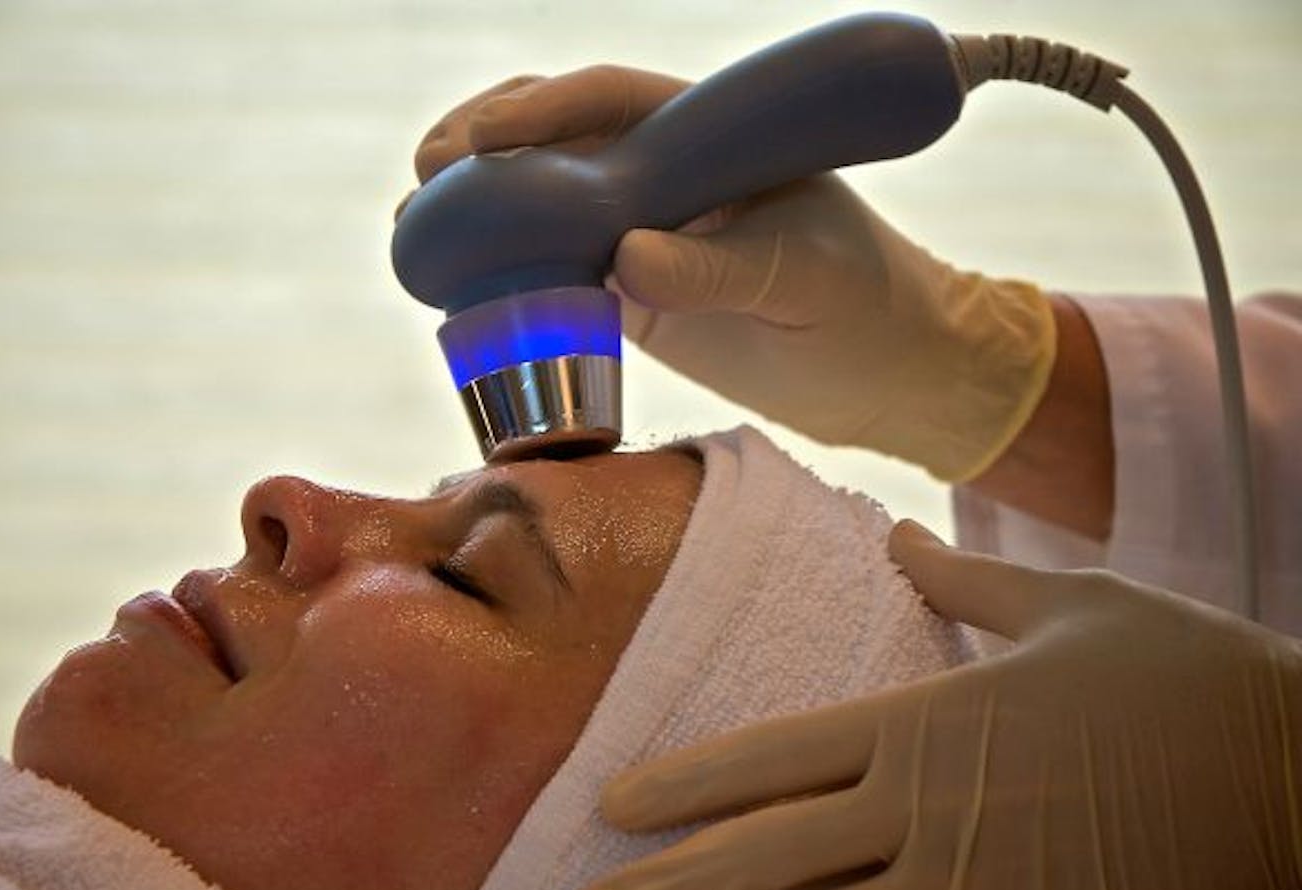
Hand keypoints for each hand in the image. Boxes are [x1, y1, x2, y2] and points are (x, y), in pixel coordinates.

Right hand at [408, 67, 1055, 481]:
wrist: (885, 375)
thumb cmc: (867, 306)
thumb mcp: (803, 277)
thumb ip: (719, 268)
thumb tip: (625, 260)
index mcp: (712, 135)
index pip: (613, 100)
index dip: (545, 110)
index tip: (487, 138)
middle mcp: (667, 171)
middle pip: (559, 137)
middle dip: (487, 143)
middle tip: (429, 172)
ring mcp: (642, 229)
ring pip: (544, 199)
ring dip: (481, 205)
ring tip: (416, 220)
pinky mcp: (628, 291)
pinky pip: (552, 269)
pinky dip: (502, 271)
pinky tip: (453, 281)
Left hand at [576, 521, 1301, 889]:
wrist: (1295, 762)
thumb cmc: (1182, 674)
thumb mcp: (1069, 602)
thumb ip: (965, 581)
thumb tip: (896, 534)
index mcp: (932, 722)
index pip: (777, 755)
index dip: (690, 782)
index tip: (620, 801)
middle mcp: (934, 809)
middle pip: (770, 856)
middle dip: (670, 883)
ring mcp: (976, 886)